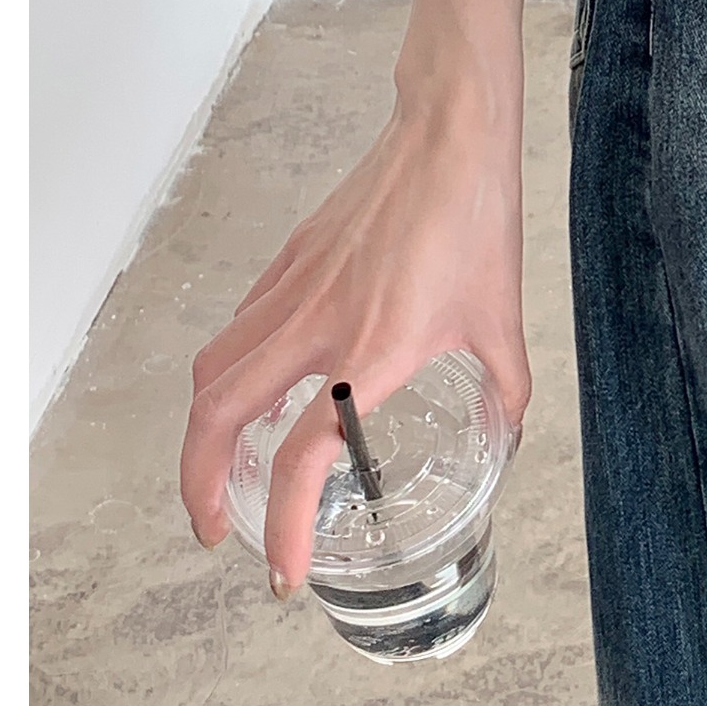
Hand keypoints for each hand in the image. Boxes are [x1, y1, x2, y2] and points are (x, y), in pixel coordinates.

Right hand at [179, 69, 528, 594]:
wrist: (450, 136)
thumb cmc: (477, 221)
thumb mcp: (503, 320)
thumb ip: (505, 388)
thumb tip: (507, 432)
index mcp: (373, 352)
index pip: (304, 457)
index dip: (285, 524)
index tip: (283, 570)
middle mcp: (317, 325)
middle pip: (218, 415)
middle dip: (199, 484)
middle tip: (214, 529)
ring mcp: (294, 289)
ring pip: (214, 369)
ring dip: (202, 429)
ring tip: (217, 467)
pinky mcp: (289, 260)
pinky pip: (239, 327)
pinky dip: (229, 370)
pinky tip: (255, 387)